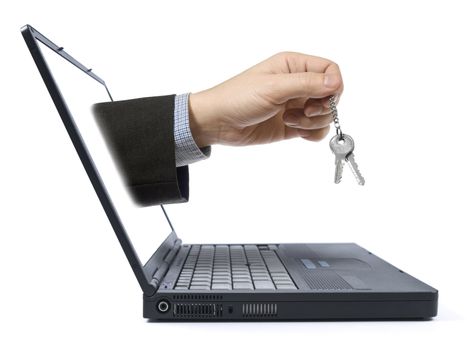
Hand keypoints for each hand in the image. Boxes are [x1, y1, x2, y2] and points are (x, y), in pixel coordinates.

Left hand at [188, 52, 342, 147]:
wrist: (218, 122)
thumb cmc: (239, 98)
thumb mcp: (273, 87)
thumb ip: (306, 84)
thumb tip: (336, 82)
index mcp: (293, 66)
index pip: (330, 70)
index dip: (333, 86)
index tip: (324, 99)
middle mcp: (297, 84)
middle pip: (331, 95)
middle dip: (323, 107)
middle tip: (305, 112)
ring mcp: (296, 105)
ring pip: (324, 115)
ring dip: (313, 122)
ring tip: (290, 121)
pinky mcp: (292, 125)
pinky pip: (315, 130)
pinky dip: (311, 133)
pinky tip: (294, 131)